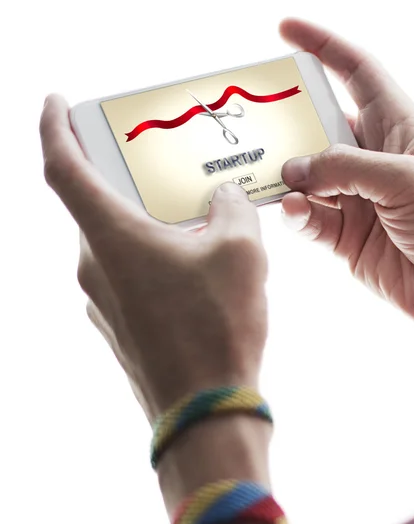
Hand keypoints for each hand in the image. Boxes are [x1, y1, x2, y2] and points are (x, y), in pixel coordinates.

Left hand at [40, 95, 267, 422]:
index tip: (55, 103)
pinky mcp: (121, 327)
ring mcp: (103, 303)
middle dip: (128, 182)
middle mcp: (93, 268)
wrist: (207, 409)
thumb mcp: (239, 249)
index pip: (63, 168)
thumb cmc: (216, 326)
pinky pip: (132, 278)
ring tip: (196, 224)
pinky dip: (155, 261)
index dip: (54, 128)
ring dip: (150, 227)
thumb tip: (225, 197)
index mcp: (110, 237)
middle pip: (99, 207)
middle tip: (163, 168)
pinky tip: (197, 272)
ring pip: (120, 245)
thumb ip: (231, 208)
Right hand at [280, 19, 413, 339]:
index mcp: (399, 128)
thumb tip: (294, 171)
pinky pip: (309, 216)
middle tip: (258, 122)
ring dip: (289, 176)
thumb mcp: (406, 179)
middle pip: (320, 125)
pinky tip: (295, 210)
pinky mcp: (345, 234)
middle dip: (290, 122)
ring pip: (307, 175)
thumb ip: (347, 167)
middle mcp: (373, 158)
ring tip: (279, 179)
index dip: (324, 48)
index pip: (357, 73)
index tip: (285, 31)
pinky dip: (298, 213)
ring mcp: (356, 197)